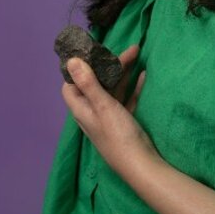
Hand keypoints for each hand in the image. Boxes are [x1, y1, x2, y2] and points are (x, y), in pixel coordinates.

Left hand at [61, 45, 156, 173]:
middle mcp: (92, 112)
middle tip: (124, 50)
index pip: (70, 85)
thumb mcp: (103, 105)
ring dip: (123, 73)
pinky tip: (144, 75)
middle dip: (108, 66)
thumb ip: (88, 83)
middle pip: (95, 83)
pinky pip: (127, 98)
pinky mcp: (124, 121)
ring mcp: (109, 117)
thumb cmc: (117, 134)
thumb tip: (71, 60)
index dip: (77, 69)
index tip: (89, 53)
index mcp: (82, 109)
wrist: (140, 163)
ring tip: (137, 54)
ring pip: (112, 89)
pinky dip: (133, 86)